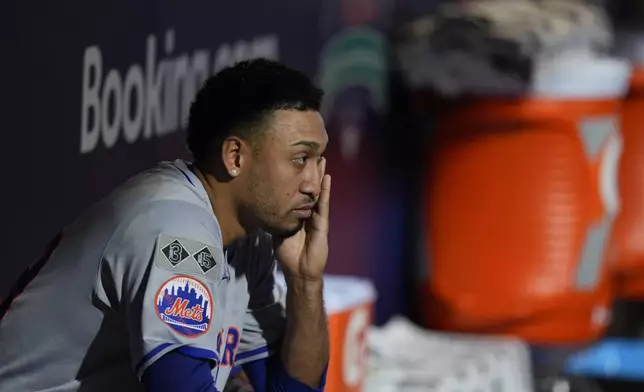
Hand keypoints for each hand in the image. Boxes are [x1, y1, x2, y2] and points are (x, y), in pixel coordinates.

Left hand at [275, 159, 330, 280]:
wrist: (298, 271)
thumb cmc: (289, 254)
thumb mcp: (279, 232)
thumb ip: (277, 219)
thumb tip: (264, 207)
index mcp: (300, 215)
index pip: (301, 194)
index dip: (302, 180)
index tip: (300, 164)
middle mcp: (310, 214)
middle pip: (312, 190)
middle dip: (313, 174)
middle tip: (315, 155)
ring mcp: (317, 218)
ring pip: (319, 194)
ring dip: (321, 177)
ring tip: (322, 161)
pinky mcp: (322, 224)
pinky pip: (323, 205)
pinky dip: (324, 192)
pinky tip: (326, 179)